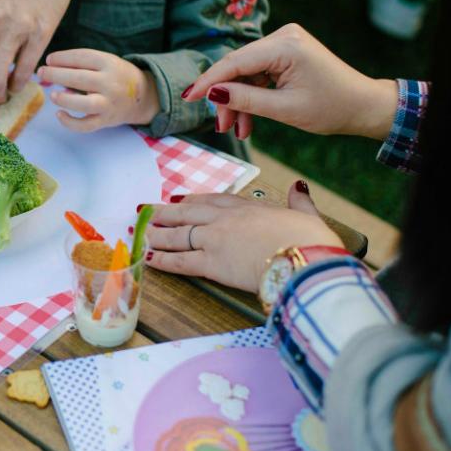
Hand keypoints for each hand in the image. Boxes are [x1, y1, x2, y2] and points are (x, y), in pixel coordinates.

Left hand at [38, 49, 159, 130]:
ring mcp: (109, 103)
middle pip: (80, 79)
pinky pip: (86, 125)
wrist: (143, 96)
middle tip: (41, 73)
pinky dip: (71, 123)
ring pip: (85, 104)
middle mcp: (110, 83)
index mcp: (110, 64)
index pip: (83, 57)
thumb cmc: (116, 76)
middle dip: (56, 75)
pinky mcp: (105, 120)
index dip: (63, 58)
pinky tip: (59, 114)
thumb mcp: (106, 62)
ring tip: (52, 95)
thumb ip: (82, 63)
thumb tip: (52, 66)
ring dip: (66, 99)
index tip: (49, 59)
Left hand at [144, 185, 342, 292]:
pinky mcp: (211, 263)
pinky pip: (180, 261)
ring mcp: (214, 239)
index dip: (191, 201)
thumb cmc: (310, 240)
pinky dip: (162, 260)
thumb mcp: (305, 215)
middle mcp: (225, 219)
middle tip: (145, 212)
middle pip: (186, 214)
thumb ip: (299, 202)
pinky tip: (149, 259)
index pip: (211, 200)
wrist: (304, 258)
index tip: (178, 201)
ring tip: (140, 233)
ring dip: (156, 234)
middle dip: (163, 213)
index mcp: (246, 207)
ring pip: (177, 234)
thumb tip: (300, 186)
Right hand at [184, 23, 397, 140]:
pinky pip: (258, 74)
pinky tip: (248, 120)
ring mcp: (285, 43)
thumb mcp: (285, 109)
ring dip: (238, 100)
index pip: (235, 62)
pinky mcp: (286, 53)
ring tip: (237, 129)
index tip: (187, 98)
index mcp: (285, 46)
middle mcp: (283, 36)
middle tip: (221, 126)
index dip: (209, 81)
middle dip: (226, 97)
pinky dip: (251, 95)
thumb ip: (246, 99)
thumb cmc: (333, 108)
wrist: (364, 106)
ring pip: (245, 73)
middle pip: (238, 67)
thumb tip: (212, 93)